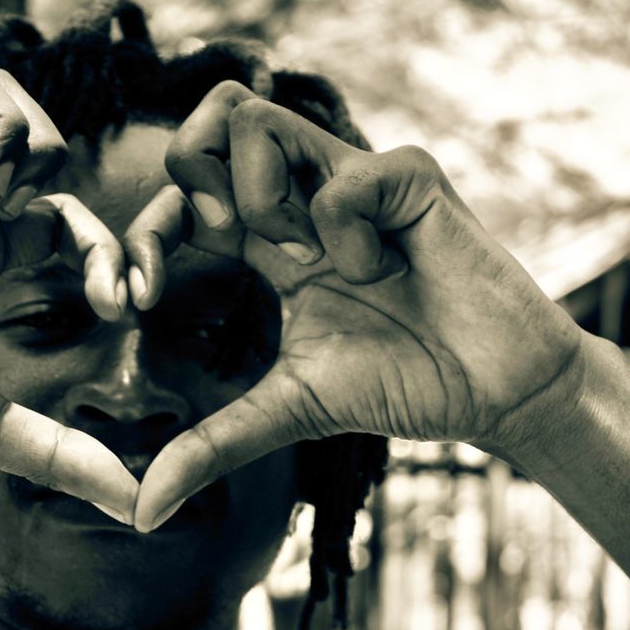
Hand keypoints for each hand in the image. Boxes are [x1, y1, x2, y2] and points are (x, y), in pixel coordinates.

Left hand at [133, 82, 584, 529]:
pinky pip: (343, 181)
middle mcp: (305, 198)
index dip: (144, 234)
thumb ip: (214, 444)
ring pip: (254, 118)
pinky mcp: (410, 178)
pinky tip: (383, 271)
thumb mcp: (291, 412)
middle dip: (183, 177)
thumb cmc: (406, 385)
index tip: (131, 300)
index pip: (183, 199)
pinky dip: (347, 236)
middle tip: (219, 245)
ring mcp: (354, 179)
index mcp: (272, 243)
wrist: (499, 393)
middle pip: (208, 123)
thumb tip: (142, 511)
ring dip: (255, 194)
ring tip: (304, 257)